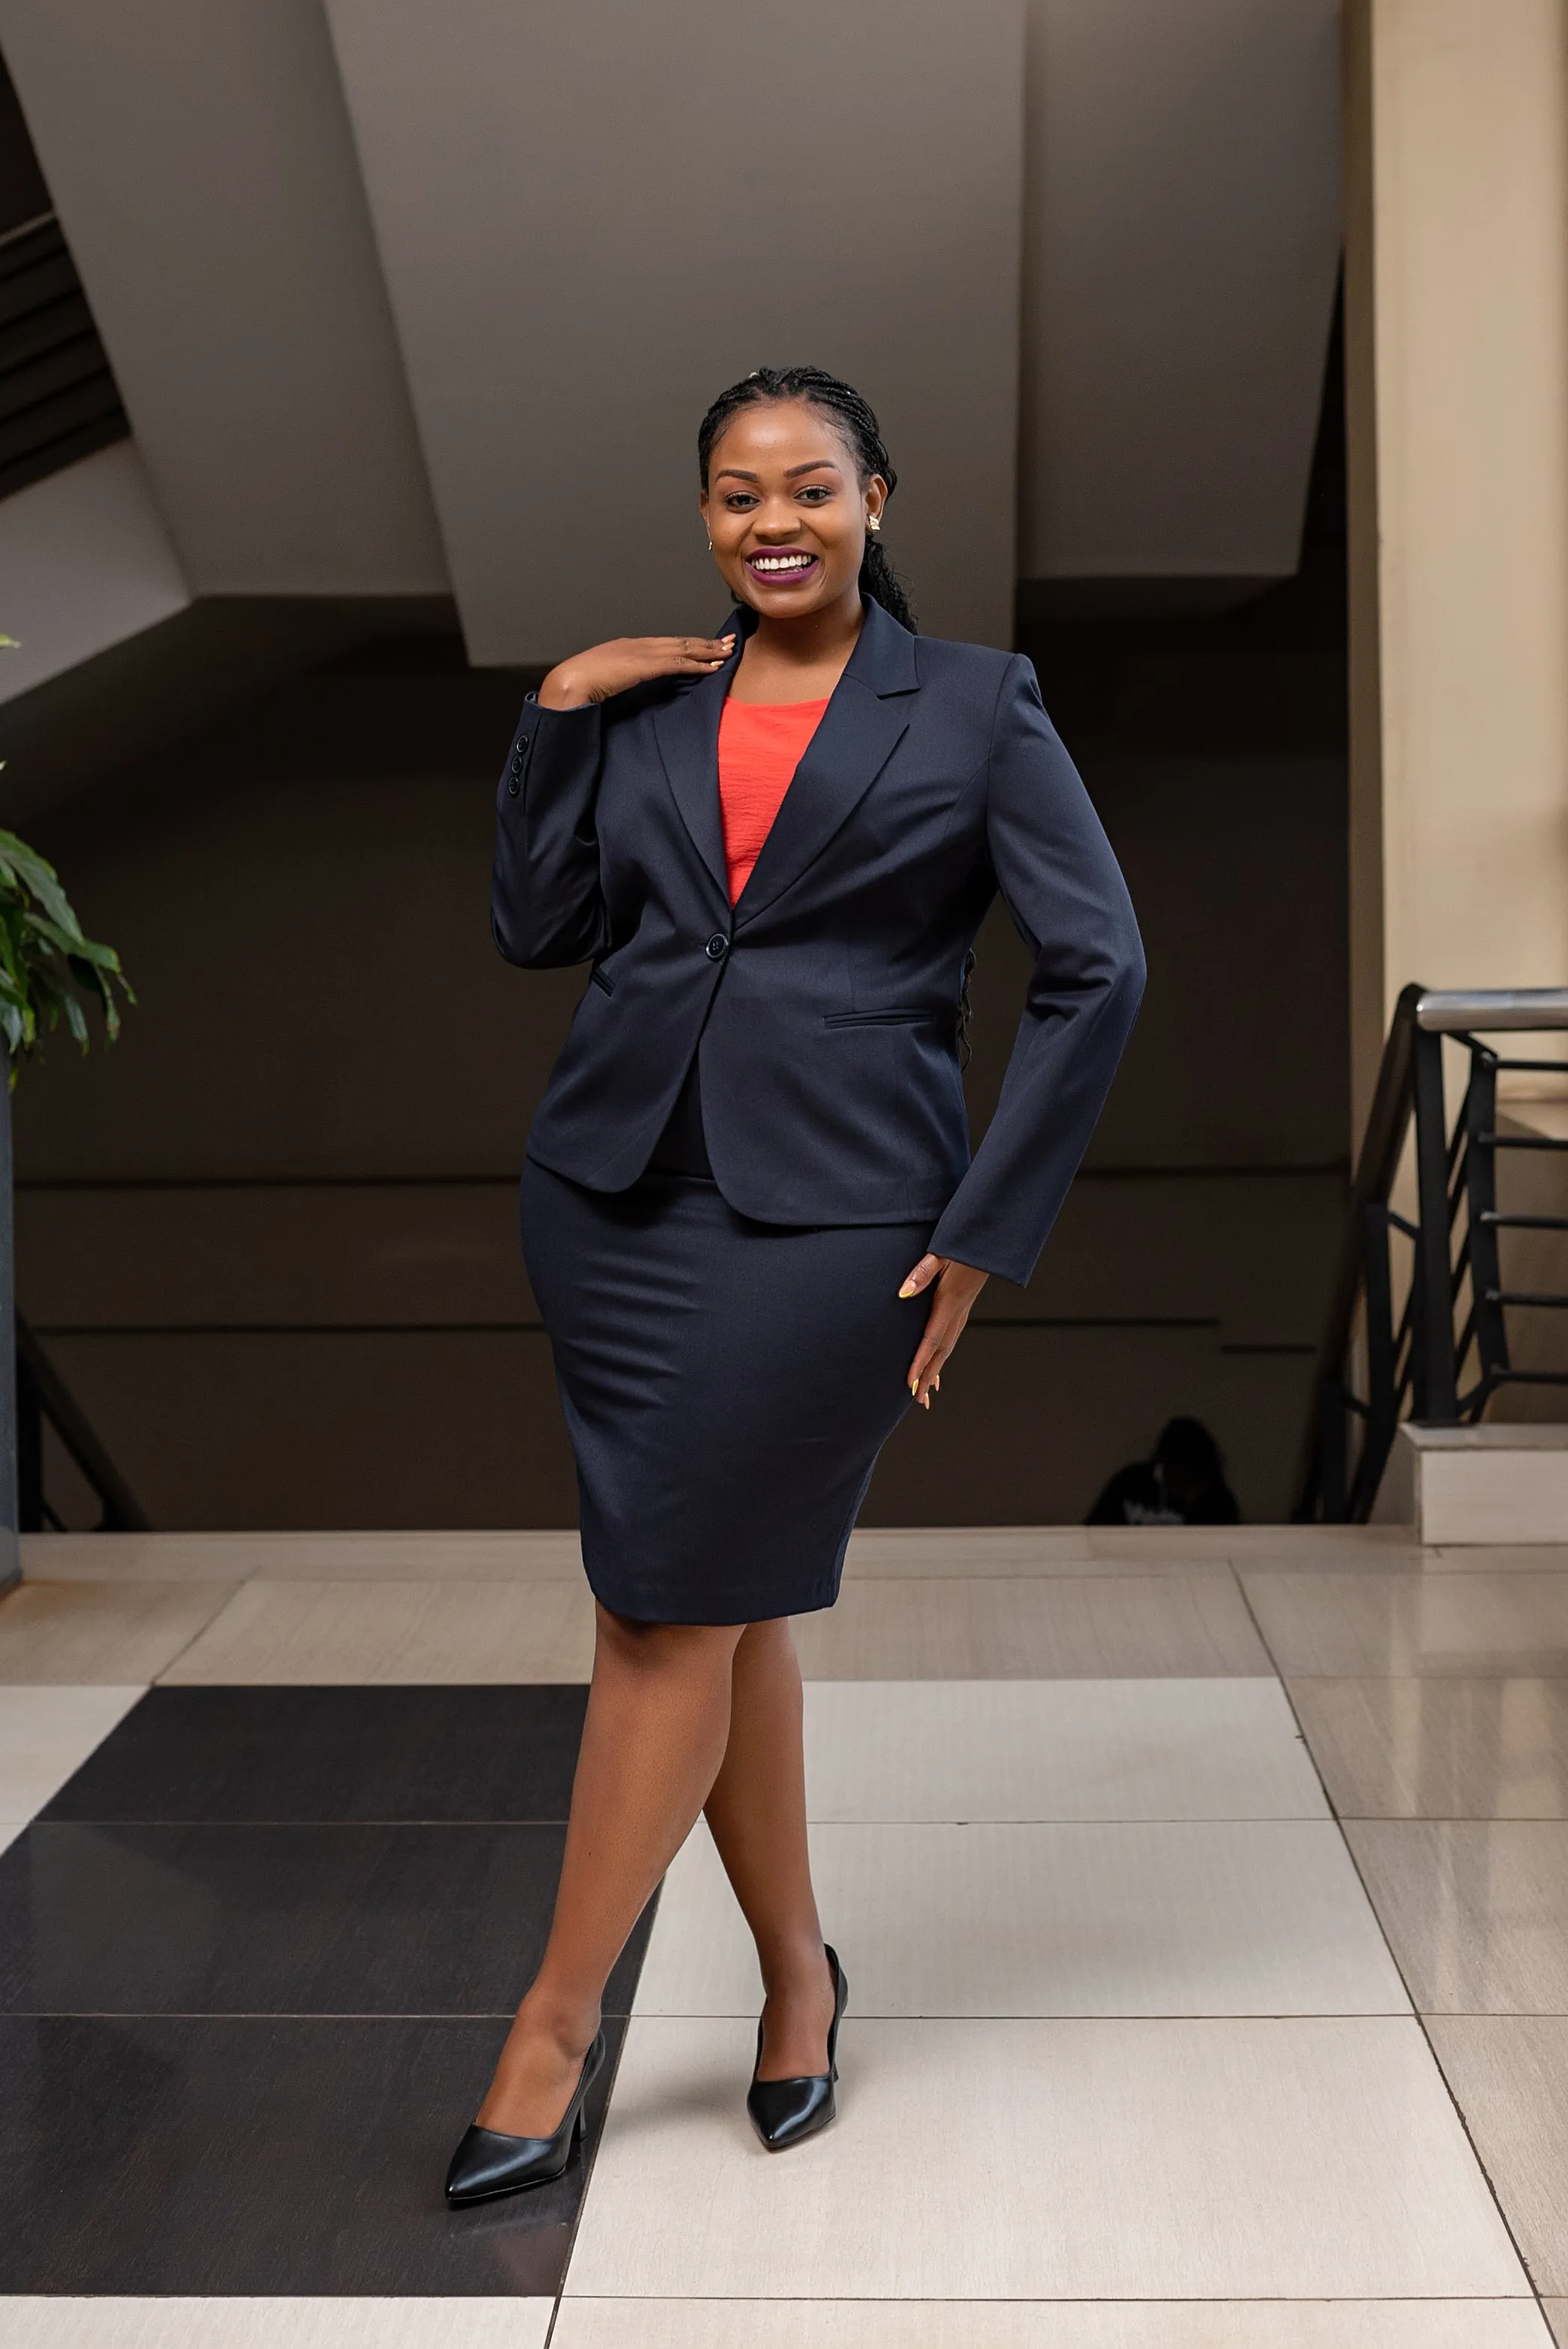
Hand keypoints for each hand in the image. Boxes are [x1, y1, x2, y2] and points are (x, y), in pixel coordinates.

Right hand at [538, 635, 735, 709]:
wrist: (570, 681)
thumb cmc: (580, 684)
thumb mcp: (606, 679)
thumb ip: (621, 679)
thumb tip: (629, 686)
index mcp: (629, 646)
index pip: (667, 644)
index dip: (688, 645)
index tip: (706, 646)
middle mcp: (639, 644)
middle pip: (680, 642)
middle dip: (706, 643)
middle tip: (729, 642)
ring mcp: (643, 652)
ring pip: (684, 649)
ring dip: (709, 651)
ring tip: (728, 652)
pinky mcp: (646, 665)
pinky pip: (679, 663)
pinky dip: (698, 665)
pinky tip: (713, 667)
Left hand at [899, 1254, 988, 1409]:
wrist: (988, 1243)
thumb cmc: (962, 1245)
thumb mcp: (940, 1254)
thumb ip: (921, 1273)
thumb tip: (903, 1292)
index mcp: (950, 1302)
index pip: (932, 1339)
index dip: (921, 1363)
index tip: (911, 1383)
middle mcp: (958, 1313)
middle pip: (941, 1352)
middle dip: (928, 1377)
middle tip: (917, 1400)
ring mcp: (962, 1313)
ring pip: (947, 1349)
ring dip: (935, 1372)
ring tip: (925, 1394)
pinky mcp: (962, 1309)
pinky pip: (951, 1340)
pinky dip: (942, 1358)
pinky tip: (938, 1369)